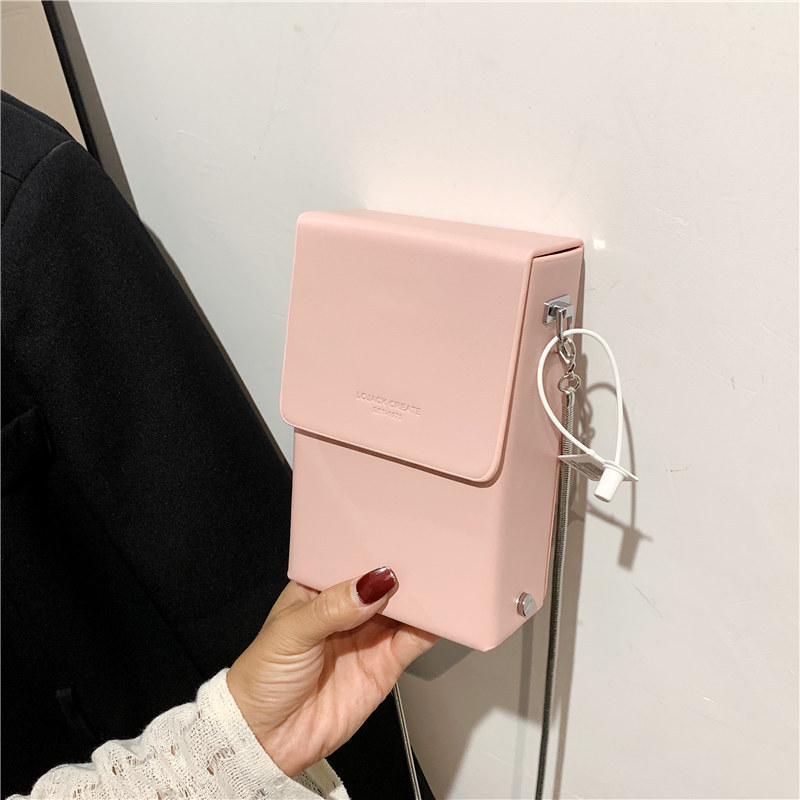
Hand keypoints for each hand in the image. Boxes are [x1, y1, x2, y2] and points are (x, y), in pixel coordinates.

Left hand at [226, 567, 437, 776]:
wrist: (265, 741)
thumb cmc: (261, 679)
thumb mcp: (290, 632)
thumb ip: (333, 607)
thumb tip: (371, 584)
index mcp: (318, 590)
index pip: (351, 561)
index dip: (372, 548)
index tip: (395, 537)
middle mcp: (346, 610)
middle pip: (382, 583)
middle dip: (403, 570)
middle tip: (423, 556)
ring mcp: (367, 637)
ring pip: (403, 609)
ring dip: (421, 597)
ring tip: (438, 581)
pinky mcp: (384, 665)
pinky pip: (413, 642)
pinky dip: (430, 629)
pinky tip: (439, 617)